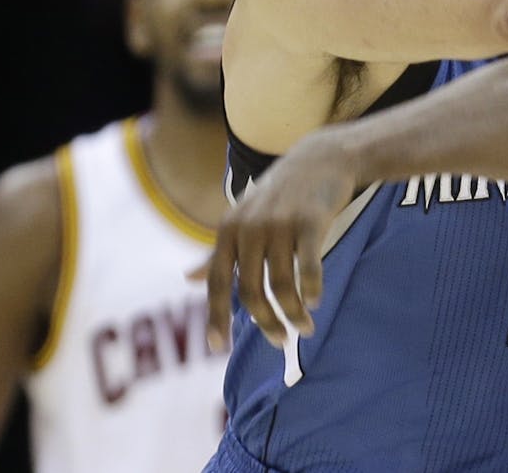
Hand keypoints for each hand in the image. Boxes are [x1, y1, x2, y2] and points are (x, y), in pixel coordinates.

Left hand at [204, 134, 360, 351]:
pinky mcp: (310, 221)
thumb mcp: (243, 218)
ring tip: (306, 328)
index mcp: (229, 230)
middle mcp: (249, 227)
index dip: (215, 316)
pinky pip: (308, 267)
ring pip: (280, 285)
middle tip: (280, 342)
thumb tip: (186, 279)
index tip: (218, 348)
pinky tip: (315, 302)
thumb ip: (217, 251)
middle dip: (265, 323)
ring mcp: (280, 224)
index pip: (216, 281)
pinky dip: (311, 291)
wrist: (320, 159)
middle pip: (249, 291)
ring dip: (293, 314)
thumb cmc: (279, 195)